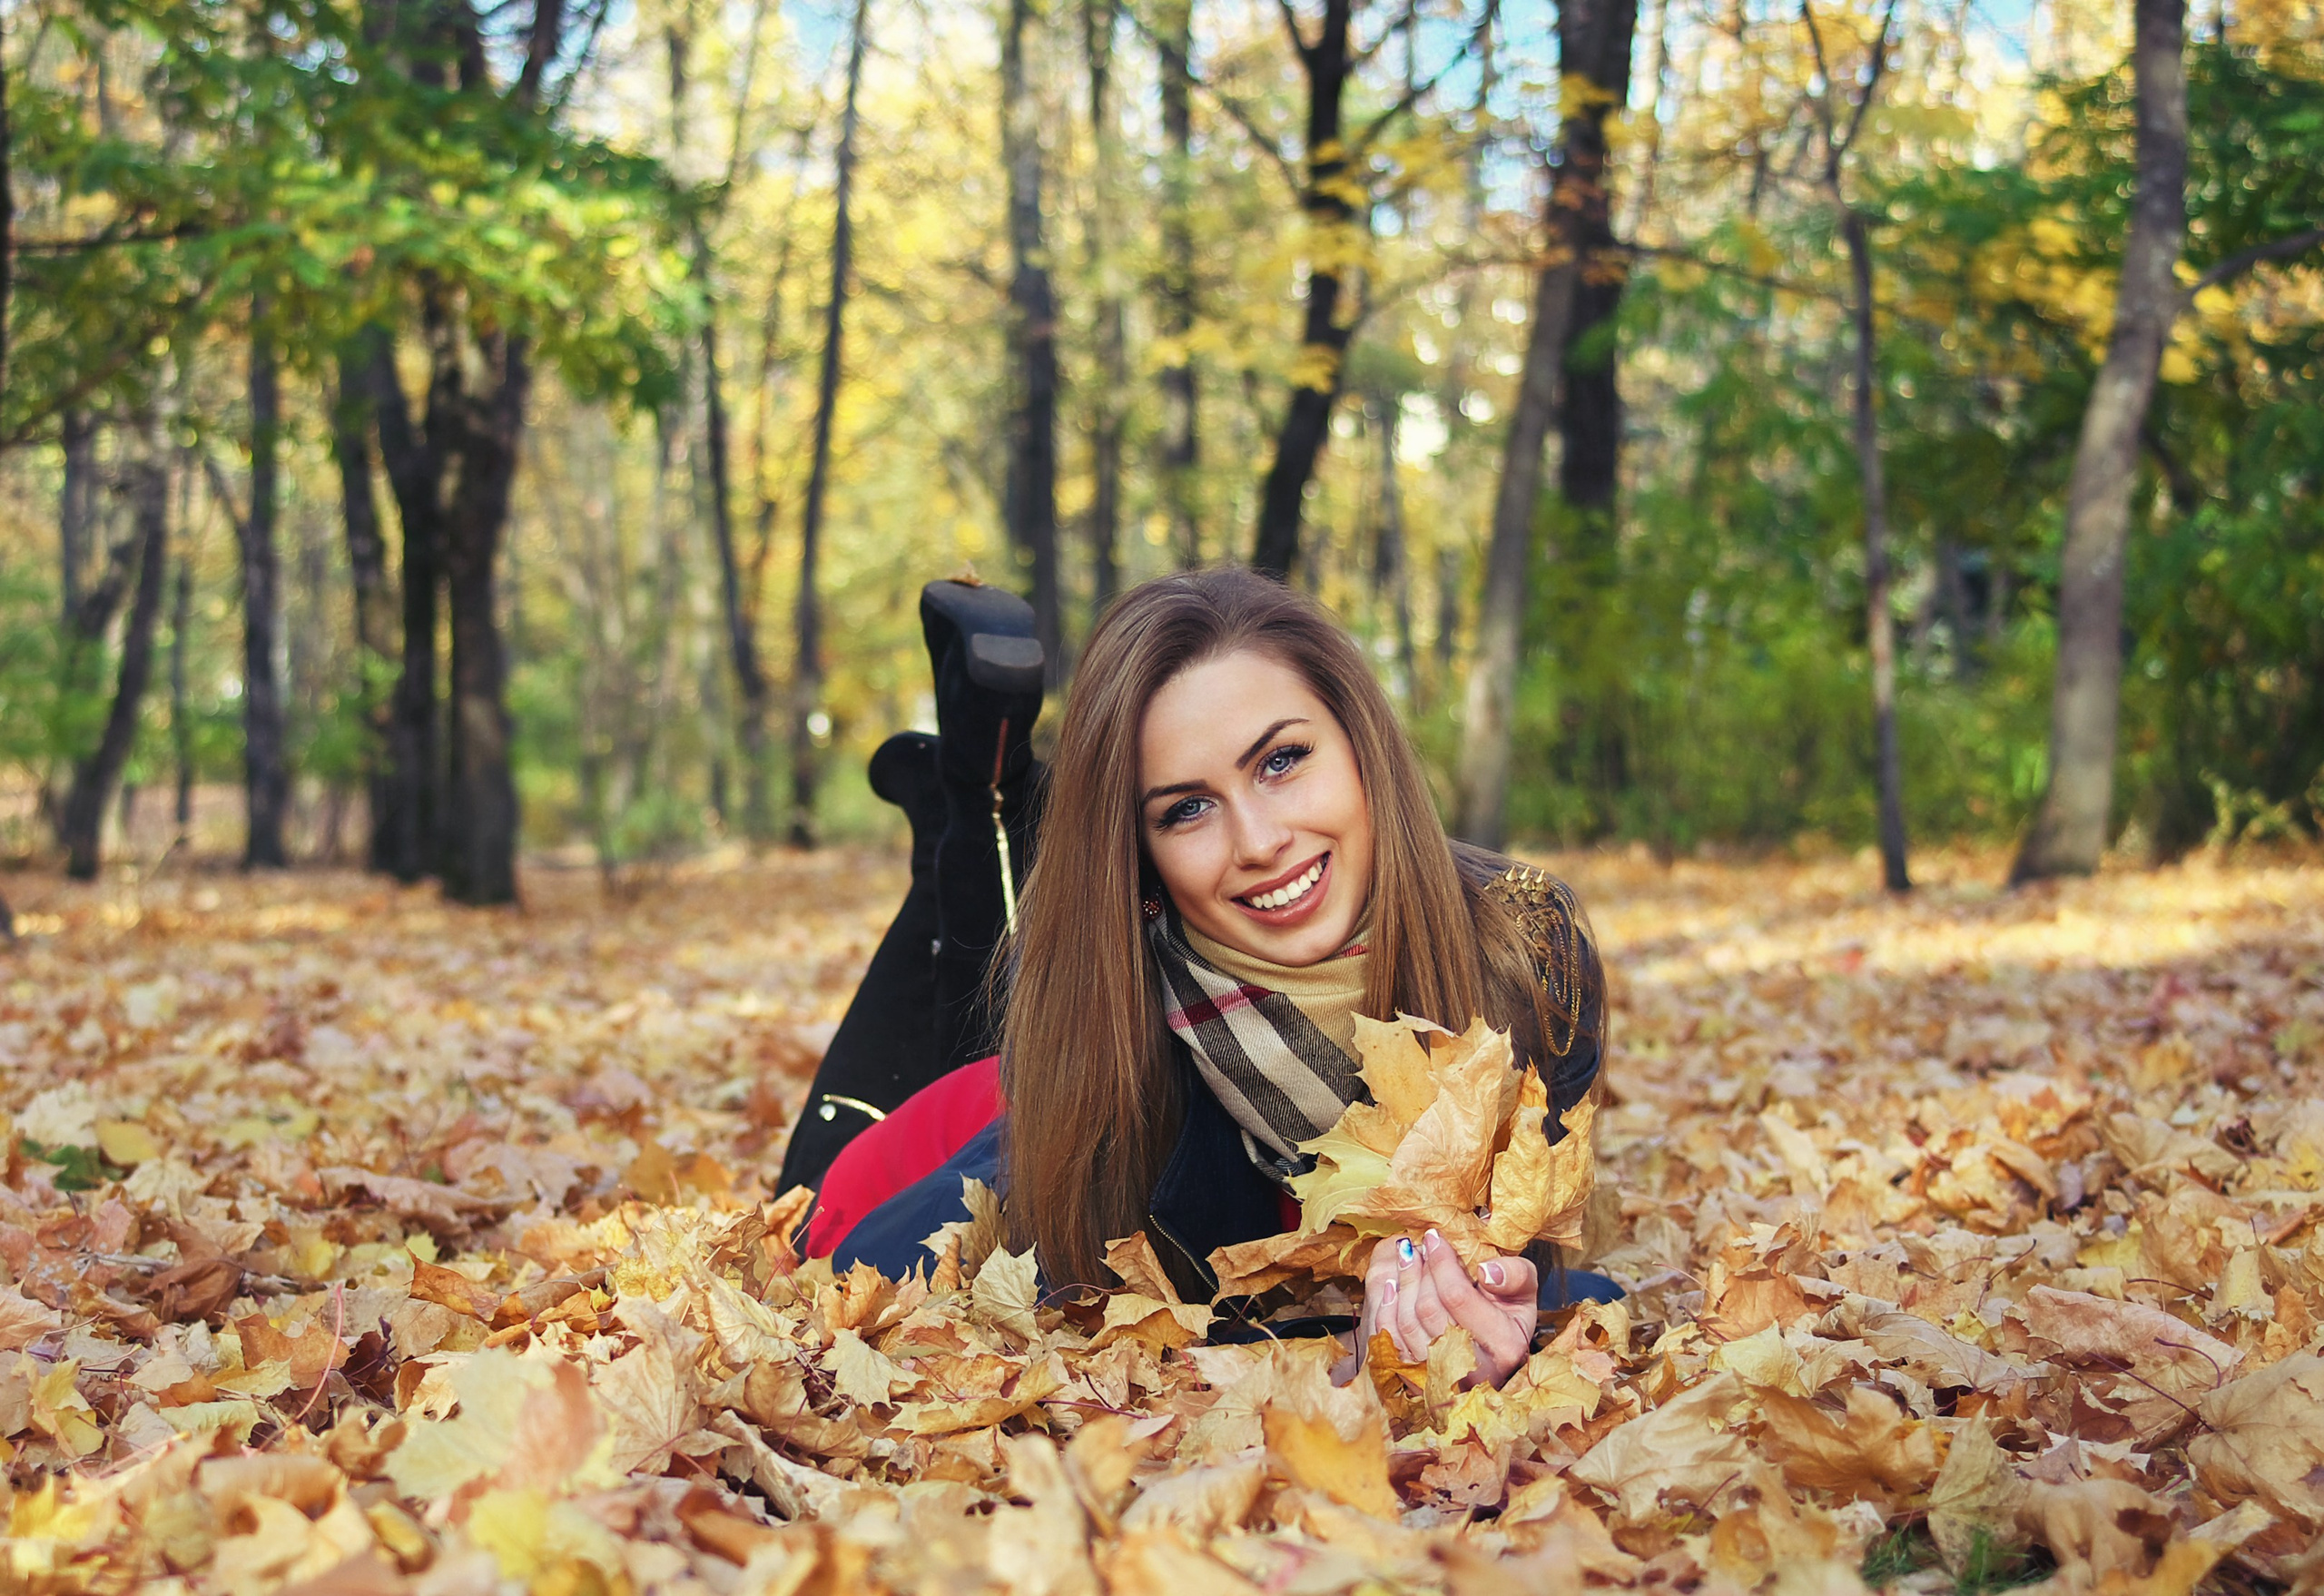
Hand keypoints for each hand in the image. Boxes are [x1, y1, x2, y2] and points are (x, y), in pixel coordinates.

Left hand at [1356, 1230, 1536, 1387]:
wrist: (1493, 1352)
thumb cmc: (1508, 1315)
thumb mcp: (1525, 1292)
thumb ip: (1515, 1275)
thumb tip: (1485, 1271)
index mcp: (1504, 1345)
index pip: (1457, 1295)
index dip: (1440, 1263)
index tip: (1433, 1237)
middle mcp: (1473, 1369)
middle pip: (1428, 1309)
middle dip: (1418, 1271)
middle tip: (1414, 1246)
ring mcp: (1443, 1377)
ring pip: (1408, 1324)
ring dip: (1402, 1285)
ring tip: (1404, 1258)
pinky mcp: (1418, 1379)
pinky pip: (1393, 1342)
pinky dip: (1387, 1310)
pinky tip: (1391, 1287)